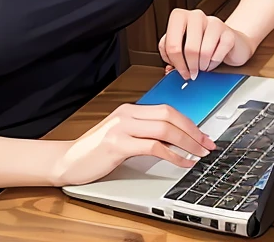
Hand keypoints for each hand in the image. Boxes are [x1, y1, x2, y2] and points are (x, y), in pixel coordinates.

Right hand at [51, 103, 215, 186]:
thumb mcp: (123, 136)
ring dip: (186, 143)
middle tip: (207, 145)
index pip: (168, 110)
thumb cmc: (95, 152)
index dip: (189, 122)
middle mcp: (127, 114)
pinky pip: (153, 147)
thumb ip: (144, 132)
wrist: (66, 161)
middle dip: (193, 131)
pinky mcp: (117, 144)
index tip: (203, 135)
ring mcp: (121, 128)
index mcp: (130, 110)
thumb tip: (176, 139)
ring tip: (198, 154)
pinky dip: (172, 155)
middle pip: (170, 116)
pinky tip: (181, 163)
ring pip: (164, 129)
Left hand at [160, 9, 255, 79]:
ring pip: (204, 52)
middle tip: (191, 73)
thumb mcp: (181, 46)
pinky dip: (213, 64)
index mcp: (180, 17)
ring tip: (202, 66)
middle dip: (190, 67)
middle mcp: (196, 16)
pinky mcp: (229, 33)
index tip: (180, 71)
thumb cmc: (200, 43)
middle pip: (189, 49)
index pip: (171, 44)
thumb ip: (171, 55)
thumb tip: (170, 68)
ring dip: (202, 66)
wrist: (226, 41)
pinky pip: (218, 55)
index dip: (175, 62)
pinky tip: (212, 61)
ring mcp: (214, 23)